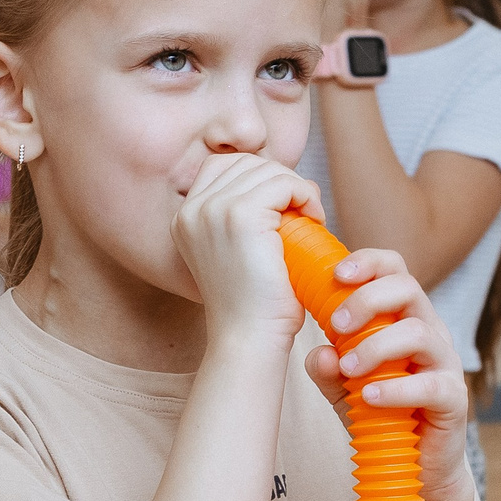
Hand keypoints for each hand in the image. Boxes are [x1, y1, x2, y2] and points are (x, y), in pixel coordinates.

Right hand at [173, 153, 320, 347]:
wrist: (249, 338)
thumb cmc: (253, 305)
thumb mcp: (236, 254)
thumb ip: (240, 218)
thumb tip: (281, 183)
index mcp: (184, 218)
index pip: (222, 166)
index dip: (259, 176)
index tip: (283, 206)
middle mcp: (191, 210)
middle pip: (246, 162)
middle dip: (281, 179)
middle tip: (303, 211)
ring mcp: (212, 210)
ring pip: (268, 170)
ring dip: (298, 188)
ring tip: (311, 219)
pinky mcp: (239, 215)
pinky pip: (284, 183)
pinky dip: (306, 195)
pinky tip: (315, 219)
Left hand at [303, 249, 471, 500]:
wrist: (415, 467)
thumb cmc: (380, 416)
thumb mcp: (342, 391)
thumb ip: (326, 371)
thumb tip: (318, 354)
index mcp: (404, 318)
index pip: (394, 271)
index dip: (368, 262)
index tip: (335, 275)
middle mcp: (429, 331)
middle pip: (408, 288)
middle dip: (367, 299)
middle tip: (336, 324)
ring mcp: (444, 364)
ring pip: (418, 332)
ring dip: (376, 347)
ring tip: (348, 370)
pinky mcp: (453, 399)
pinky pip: (430, 385)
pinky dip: (396, 389)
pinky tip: (369, 399)